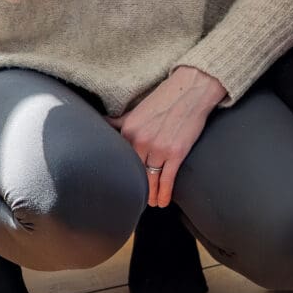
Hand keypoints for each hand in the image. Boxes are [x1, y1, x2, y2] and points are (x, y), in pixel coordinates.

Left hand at [116, 63, 224, 207]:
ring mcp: (159, 148)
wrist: (191, 90)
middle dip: (134, 189)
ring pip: (150, 180)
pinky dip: (164, 194)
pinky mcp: (176, 153)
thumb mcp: (136, 110)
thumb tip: (100, 123)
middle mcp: (141, 141)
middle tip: (133, 200)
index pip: (120, 160)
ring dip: (150, 195)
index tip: (119, 186)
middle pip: (134, 173)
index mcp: (129, 130)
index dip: (120, 175)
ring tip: (150, 203)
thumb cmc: (165, 98)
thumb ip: (119, 122)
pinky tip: (163, 202)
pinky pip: (167, 180)